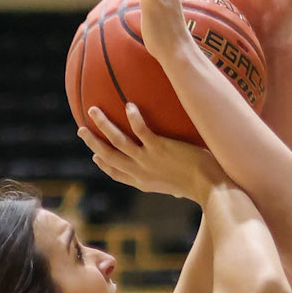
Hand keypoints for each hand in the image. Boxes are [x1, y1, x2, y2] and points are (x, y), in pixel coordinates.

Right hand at [80, 103, 224, 203]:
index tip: (94, 156)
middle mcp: (140, 172)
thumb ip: (172, 180)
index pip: (117, 174)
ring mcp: (148, 160)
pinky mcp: (160, 148)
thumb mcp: (179, 187)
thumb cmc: (201, 186)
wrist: (210, 187)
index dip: (103, 164)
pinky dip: (133, 118)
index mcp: (143, 182)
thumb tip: (180, 184)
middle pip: (108, 156)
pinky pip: (141, 131)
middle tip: (81, 129)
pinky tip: (128, 105)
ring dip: (103, 125)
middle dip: (93, 142)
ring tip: (93, 110)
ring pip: (117, 142)